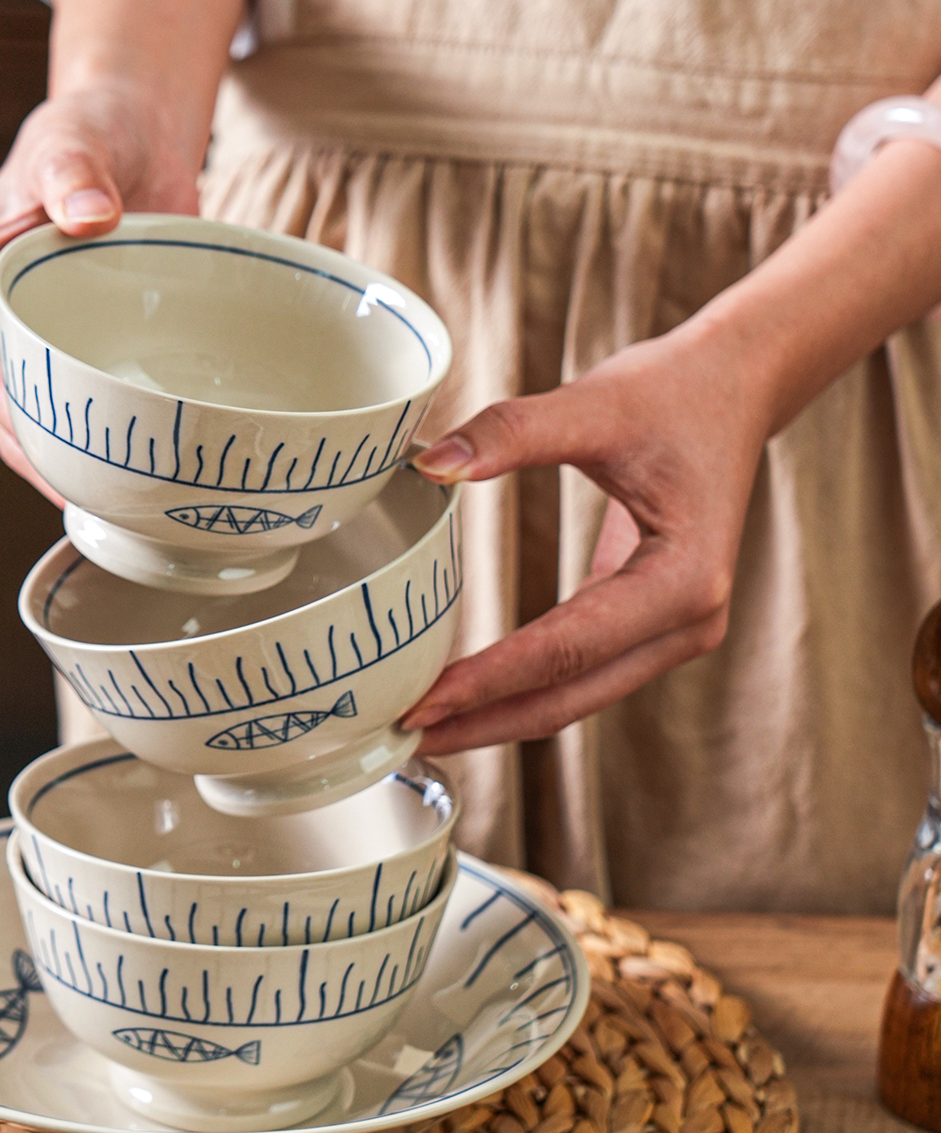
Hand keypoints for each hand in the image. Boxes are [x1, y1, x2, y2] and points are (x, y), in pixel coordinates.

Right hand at [0, 84, 202, 501]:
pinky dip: (97, 446)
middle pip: (3, 412)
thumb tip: (87, 214)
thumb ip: (72, 173)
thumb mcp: (72, 142)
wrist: (133, 138)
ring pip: (37, 427)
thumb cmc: (88, 133)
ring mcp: (27, 353)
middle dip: (40, 457)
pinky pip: (76, 416)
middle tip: (86, 495)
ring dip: (68, 465)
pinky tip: (129, 480)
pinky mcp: (70, 362)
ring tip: (108, 503)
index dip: (10, 410)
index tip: (48, 447)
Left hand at [402, 319, 769, 752]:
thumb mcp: (594, 402)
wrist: (737, 385)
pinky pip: (579, 677)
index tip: (421, 705)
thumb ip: (511, 432)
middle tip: (404, 737)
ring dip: (498, 717)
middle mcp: (689, 624)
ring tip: (422, 730)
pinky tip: (467, 697)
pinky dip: (521, 691)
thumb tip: (430, 464)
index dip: (488, 681)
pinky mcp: (654, 630)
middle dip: (483, 723)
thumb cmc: (676, 391)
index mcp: (683, 579)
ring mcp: (676, 635)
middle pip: (567, 698)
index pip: (566, 649)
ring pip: (572, 699)